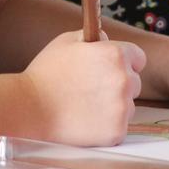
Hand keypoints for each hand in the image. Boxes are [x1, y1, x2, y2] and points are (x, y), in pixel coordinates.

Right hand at [23, 31, 145, 145]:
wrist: (29, 108)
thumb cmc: (46, 72)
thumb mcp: (67, 40)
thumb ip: (93, 37)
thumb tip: (107, 40)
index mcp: (116, 55)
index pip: (138, 58)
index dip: (124, 62)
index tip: (111, 69)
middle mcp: (125, 80)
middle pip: (134, 83)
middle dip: (118, 85)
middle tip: (92, 89)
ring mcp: (122, 108)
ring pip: (127, 106)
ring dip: (113, 106)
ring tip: (85, 106)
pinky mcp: (116, 132)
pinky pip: (119, 126)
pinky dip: (106, 126)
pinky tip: (85, 120)